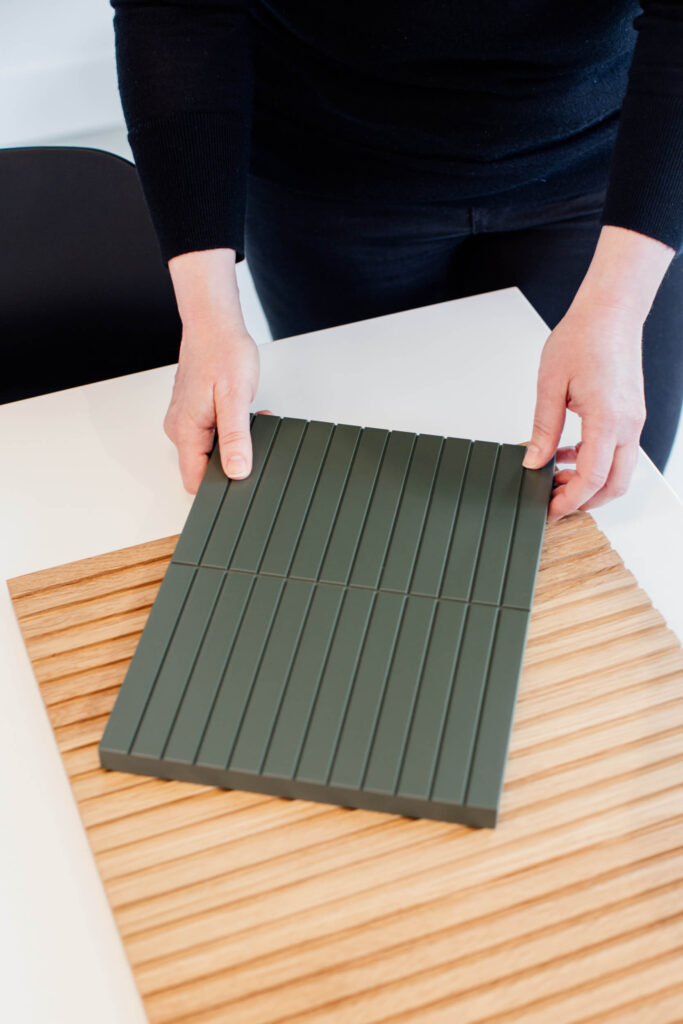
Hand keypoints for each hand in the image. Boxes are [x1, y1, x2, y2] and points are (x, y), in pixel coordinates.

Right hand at [164, 318, 259, 492]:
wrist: (213, 323)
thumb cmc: (223, 351)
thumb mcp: (236, 398)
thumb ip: (236, 438)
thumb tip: (238, 470)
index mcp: (185, 430)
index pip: (195, 481)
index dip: (220, 486)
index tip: (242, 477)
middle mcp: (179, 428)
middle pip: (203, 468)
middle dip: (232, 460)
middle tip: (250, 438)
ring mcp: (184, 420)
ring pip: (208, 450)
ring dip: (232, 442)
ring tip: (247, 419)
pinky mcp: (192, 411)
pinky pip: (209, 434)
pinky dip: (228, 429)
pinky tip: (240, 413)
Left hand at [522, 225, 673, 520]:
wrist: (611, 312)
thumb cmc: (583, 337)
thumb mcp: (550, 385)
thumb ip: (543, 429)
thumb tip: (534, 460)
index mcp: (608, 420)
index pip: (592, 478)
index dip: (570, 500)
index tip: (550, 509)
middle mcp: (628, 425)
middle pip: (614, 485)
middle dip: (585, 501)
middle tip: (554, 502)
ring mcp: (633, 421)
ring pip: (619, 471)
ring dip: (590, 482)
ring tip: (557, 477)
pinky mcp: (631, 415)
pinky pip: (618, 451)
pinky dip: (596, 461)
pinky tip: (569, 453)